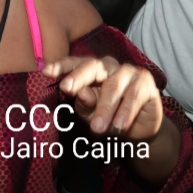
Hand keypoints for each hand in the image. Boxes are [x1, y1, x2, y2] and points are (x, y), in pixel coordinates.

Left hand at [43, 55, 164, 140]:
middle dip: (78, 77)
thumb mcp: (91, 113)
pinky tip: (119, 125)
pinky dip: (126, 112)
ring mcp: (129, 71)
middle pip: (92, 66)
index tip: (46, 72)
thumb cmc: (108, 117)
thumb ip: (84, 103)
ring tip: (97, 129)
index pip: (74, 62)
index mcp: (91, 68)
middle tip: (67, 88)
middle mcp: (109, 65)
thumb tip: (80, 93)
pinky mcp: (146, 82)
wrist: (139, 130)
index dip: (61, 66)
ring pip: (113, 86)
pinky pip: (134, 96)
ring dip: (105, 108)